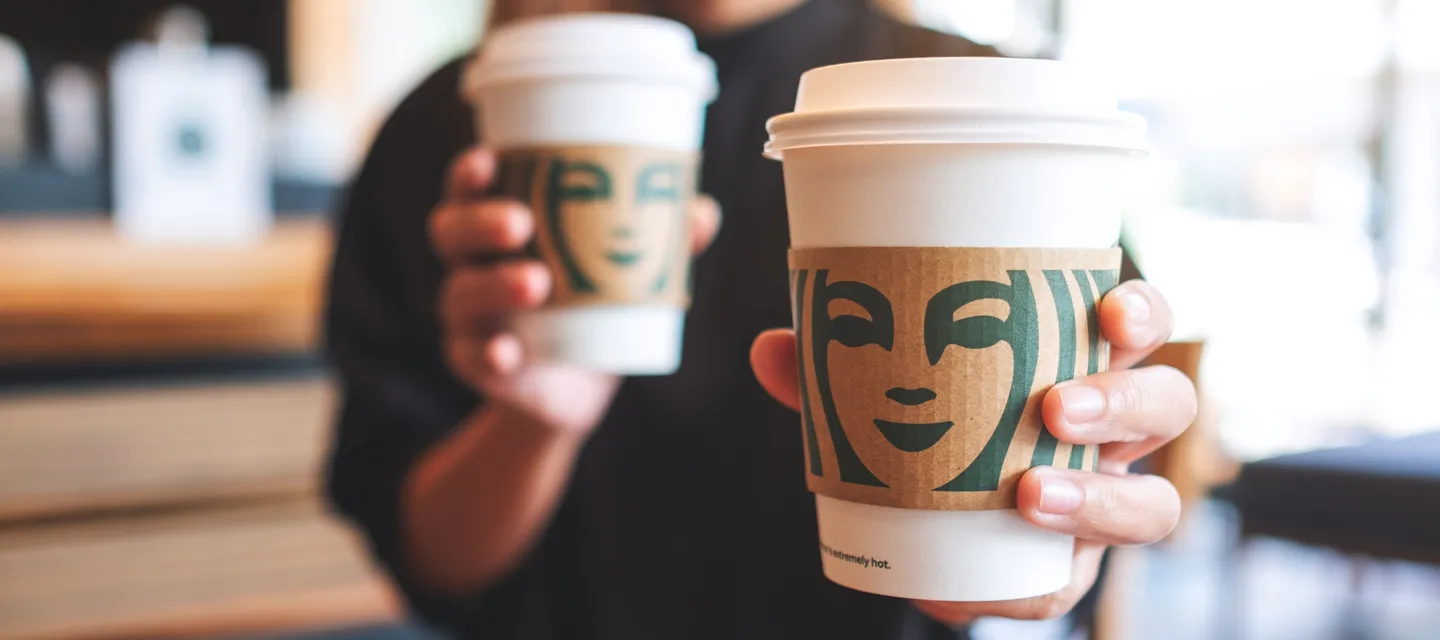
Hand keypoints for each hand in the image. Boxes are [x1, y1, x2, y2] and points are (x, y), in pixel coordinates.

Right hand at [432, 147, 721, 434]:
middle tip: (522, 224)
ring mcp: (467, 315)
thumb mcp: (624, 268)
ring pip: (461, 292)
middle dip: (481, 222)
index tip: (490, 159)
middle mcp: (471, 263)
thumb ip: (659, 238)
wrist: (575, 389)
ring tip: (538, 284)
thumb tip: (701, 211)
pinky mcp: (474, 362)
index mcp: (497, 226)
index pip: (468, 188)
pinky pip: (472, 356)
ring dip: (494, 284)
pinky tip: (508, 353)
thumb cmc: (592, 303)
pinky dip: (489, 354)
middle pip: (451, 230)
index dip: (471, 171)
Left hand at [750, 280, 1194, 623]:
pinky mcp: (1076, 569)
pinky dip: (1047, 582)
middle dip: (1127, 401)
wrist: (923, 534)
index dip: (1142, 313)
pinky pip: (1087, 582)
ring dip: (1104, 496)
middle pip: (1169, 404)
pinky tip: (994, 585)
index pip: (1138, 325)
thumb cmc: (920, 433)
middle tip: (1056, 407)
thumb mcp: (877, 395)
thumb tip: (772, 348)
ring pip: (1158, 501)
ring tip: (1031, 494)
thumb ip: (829, 376)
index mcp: (1078, 362)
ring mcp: (1105, 501)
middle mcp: (1111, 433)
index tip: (1109, 313)